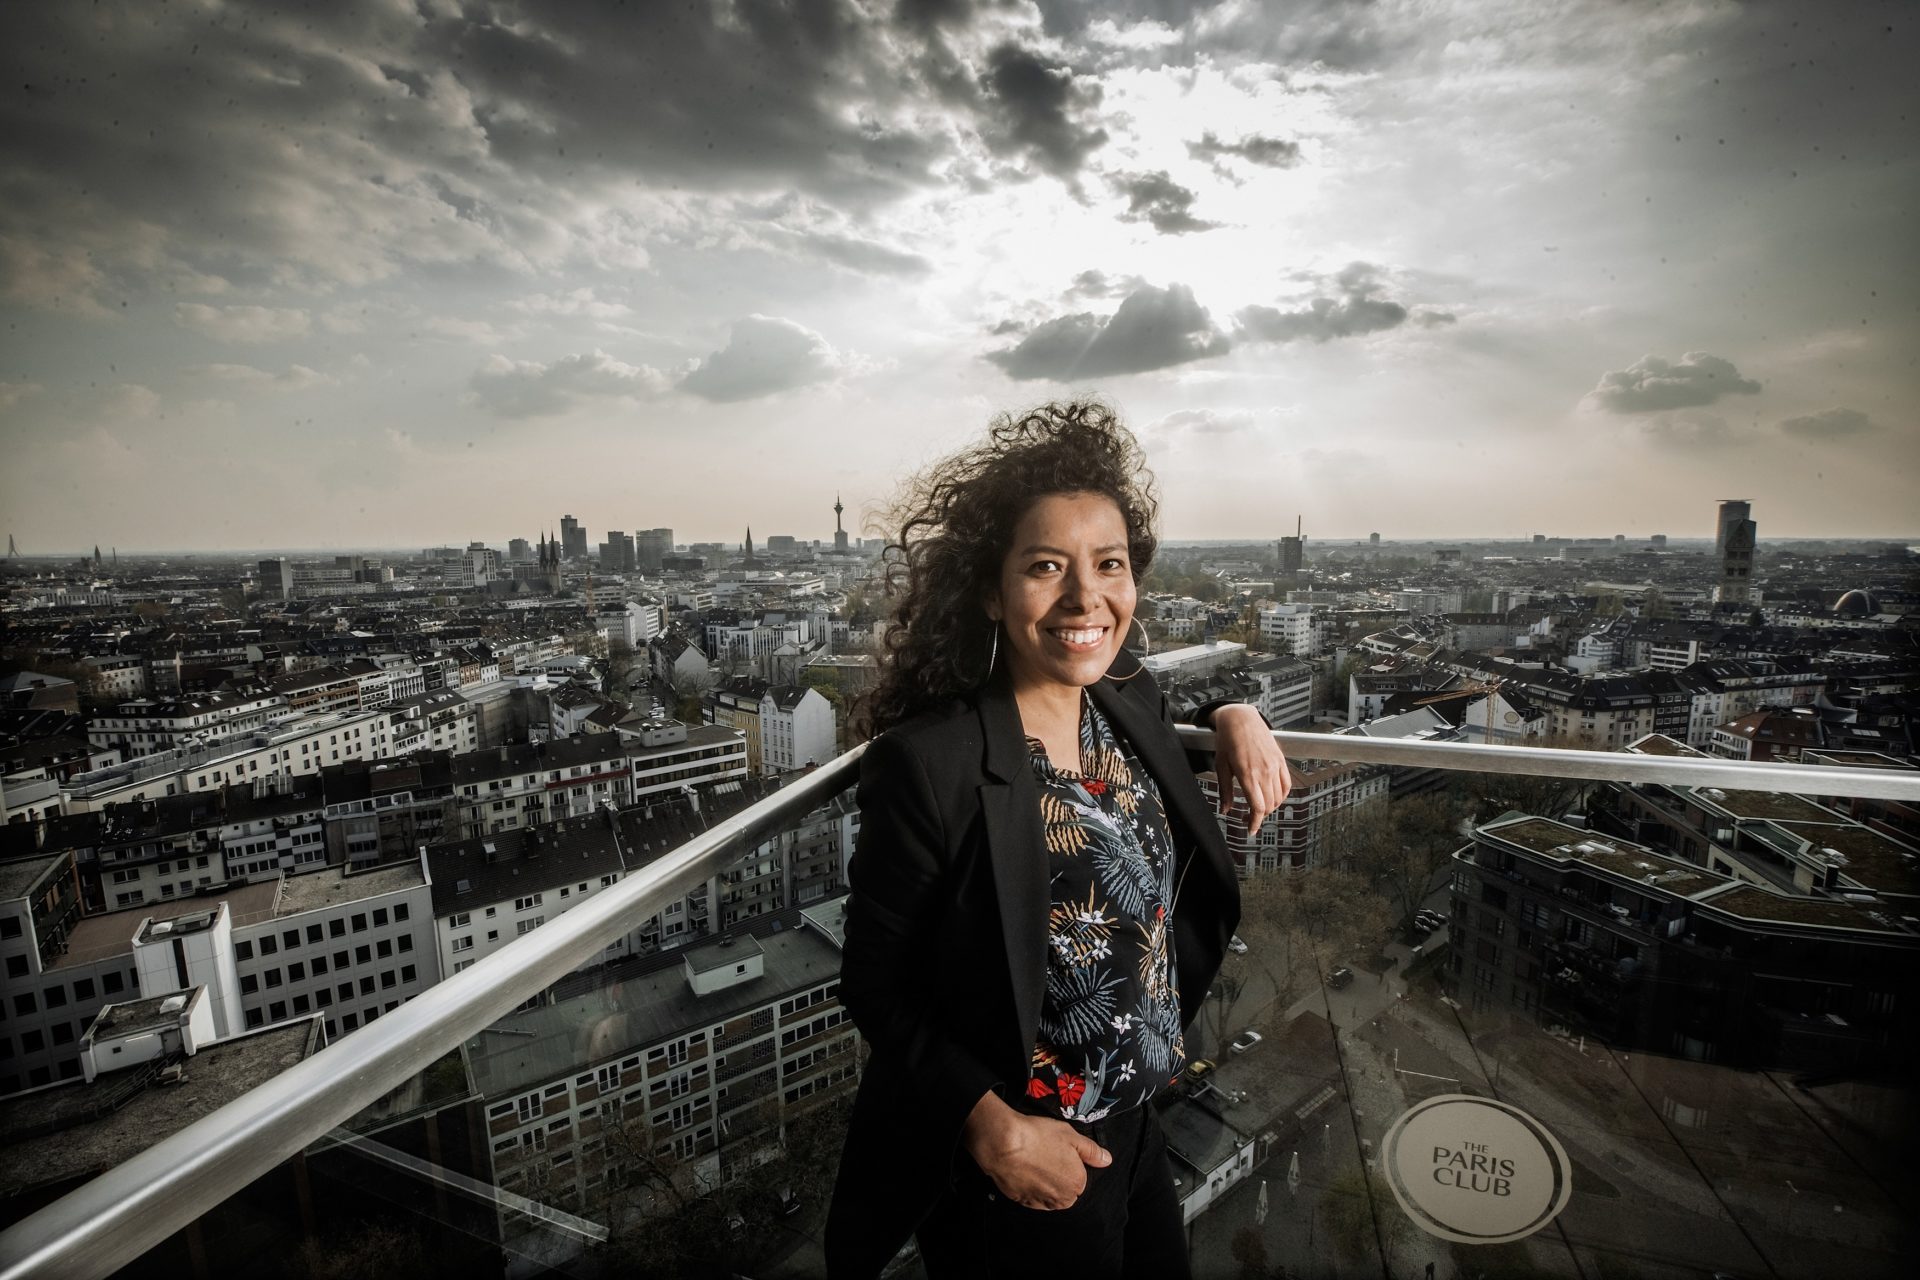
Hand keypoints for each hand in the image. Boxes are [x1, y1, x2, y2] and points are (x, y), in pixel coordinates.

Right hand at [961, 1090, 1109, 1209]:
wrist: (1003, 1143)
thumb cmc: (1038, 1135)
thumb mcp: (1070, 1135)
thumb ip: (1091, 1151)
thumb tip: (1107, 1160)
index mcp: (1077, 1183)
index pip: (1080, 1179)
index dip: (1070, 1164)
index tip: (1058, 1152)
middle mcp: (1061, 1198)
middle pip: (1065, 1191)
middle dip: (1059, 1178)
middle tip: (1045, 1156)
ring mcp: (1040, 1202)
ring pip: (1049, 1197)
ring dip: (1045, 1185)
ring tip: (1033, 1162)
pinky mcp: (1021, 1201)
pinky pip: (1031, 1198)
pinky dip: (1029, 1188)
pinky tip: (1023, 1170)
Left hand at [1211, 703, 1291, 831]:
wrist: (1240, 718)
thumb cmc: (1227, 739)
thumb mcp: (1221, 766)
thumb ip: (1225, 791)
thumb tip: (1226, 810)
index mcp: (1248, 774)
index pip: (1257, 807)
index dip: (1255, 823)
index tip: (1251, 830)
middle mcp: (1264, 771)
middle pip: (1269, 805)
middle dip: (1260, 816)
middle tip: (1250, 818)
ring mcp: (1275, 765)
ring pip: (1279, 797)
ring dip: (1271, 807)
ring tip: (1260, 807)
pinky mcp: (1281, 760)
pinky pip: (1287, 784)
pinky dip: (1282, 795)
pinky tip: (1274, 797)